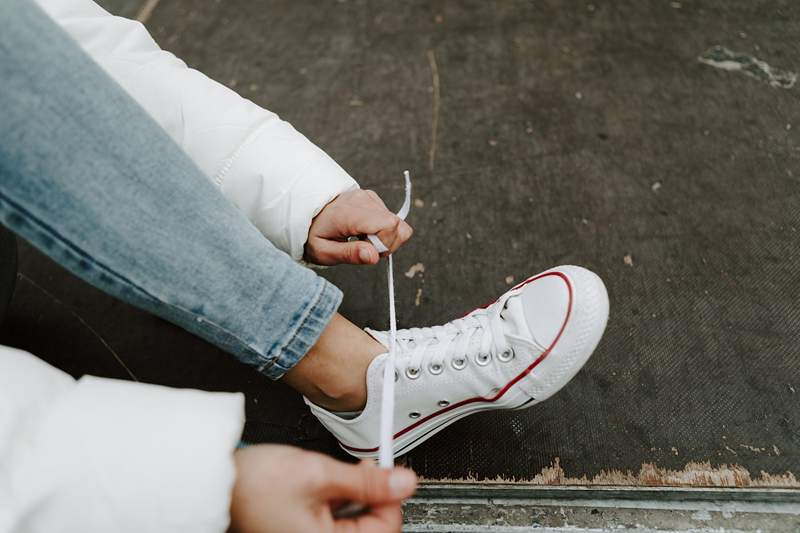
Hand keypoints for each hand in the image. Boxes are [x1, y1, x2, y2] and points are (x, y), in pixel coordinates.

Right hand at [229, 444, 416, 532]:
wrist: (215, 482)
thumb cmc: (253, 485)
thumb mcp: (319, 473)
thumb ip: (366, 481)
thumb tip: (401, 483)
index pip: (385, 530)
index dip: (391, 497)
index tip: (390, 474)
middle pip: (369, 529)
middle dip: (369, 497)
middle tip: (359, 470)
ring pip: (351, 525)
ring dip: (350, 500)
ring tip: (329, 479)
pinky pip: (331, 525)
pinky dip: (334, 505)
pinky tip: (322, 489)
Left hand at [304, 190, 412, 264]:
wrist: (305, 214)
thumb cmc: (314, 234)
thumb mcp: (324, 252)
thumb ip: (350, 254)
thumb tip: (374, 257)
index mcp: (351, 213)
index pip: (389, 225)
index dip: (385, 244)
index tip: (367, 252)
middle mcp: (363, 201)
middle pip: (397, 225)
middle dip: (387, 244)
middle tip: (365, 249)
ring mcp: (369, 198)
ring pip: (396, 223)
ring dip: (384, 238)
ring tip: (362, 240)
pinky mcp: (372, 199)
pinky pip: (390, 219)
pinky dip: (381, 230)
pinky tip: (364, 232)